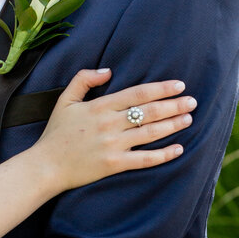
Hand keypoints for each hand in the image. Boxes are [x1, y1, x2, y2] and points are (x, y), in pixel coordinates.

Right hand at [37, 69, 195, 190]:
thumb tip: (108, 71)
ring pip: (151, 133)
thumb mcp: (64, 100)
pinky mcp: (114, 165)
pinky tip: (179, 149)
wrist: (45, 166)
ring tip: (189, 119)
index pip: (138, 93)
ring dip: (173, 125)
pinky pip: (145, 159)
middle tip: (192, 101)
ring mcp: (113, 145)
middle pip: (150, 111)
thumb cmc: (56, 133)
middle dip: (174, 105)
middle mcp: (110, 124)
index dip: (161, 88)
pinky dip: (164, 154)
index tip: (179, 85)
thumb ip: (84, 80)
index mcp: (100, 107)